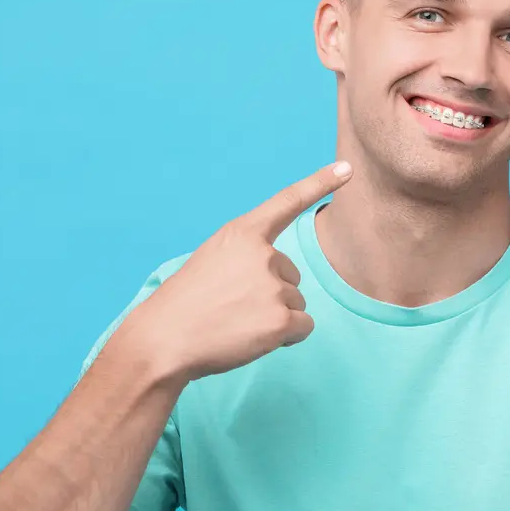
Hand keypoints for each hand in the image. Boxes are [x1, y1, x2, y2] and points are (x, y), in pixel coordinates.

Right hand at [119, 161, 353, 382]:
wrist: (163, 341)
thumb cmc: (186, 304)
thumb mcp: (213, 260)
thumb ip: (247, 257)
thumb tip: (280, 281)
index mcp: (241, 233)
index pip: (287, 202)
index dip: (319, 183)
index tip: (346, 169)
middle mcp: (262, 254)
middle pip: (292, 276)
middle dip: (270, 294)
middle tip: (232, 307)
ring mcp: (273, 287)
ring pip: (297, 303)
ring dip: (275, 317)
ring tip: (235, 323)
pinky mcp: (281, 320)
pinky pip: (304, 327)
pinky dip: (287, 338)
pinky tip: (254, 338)